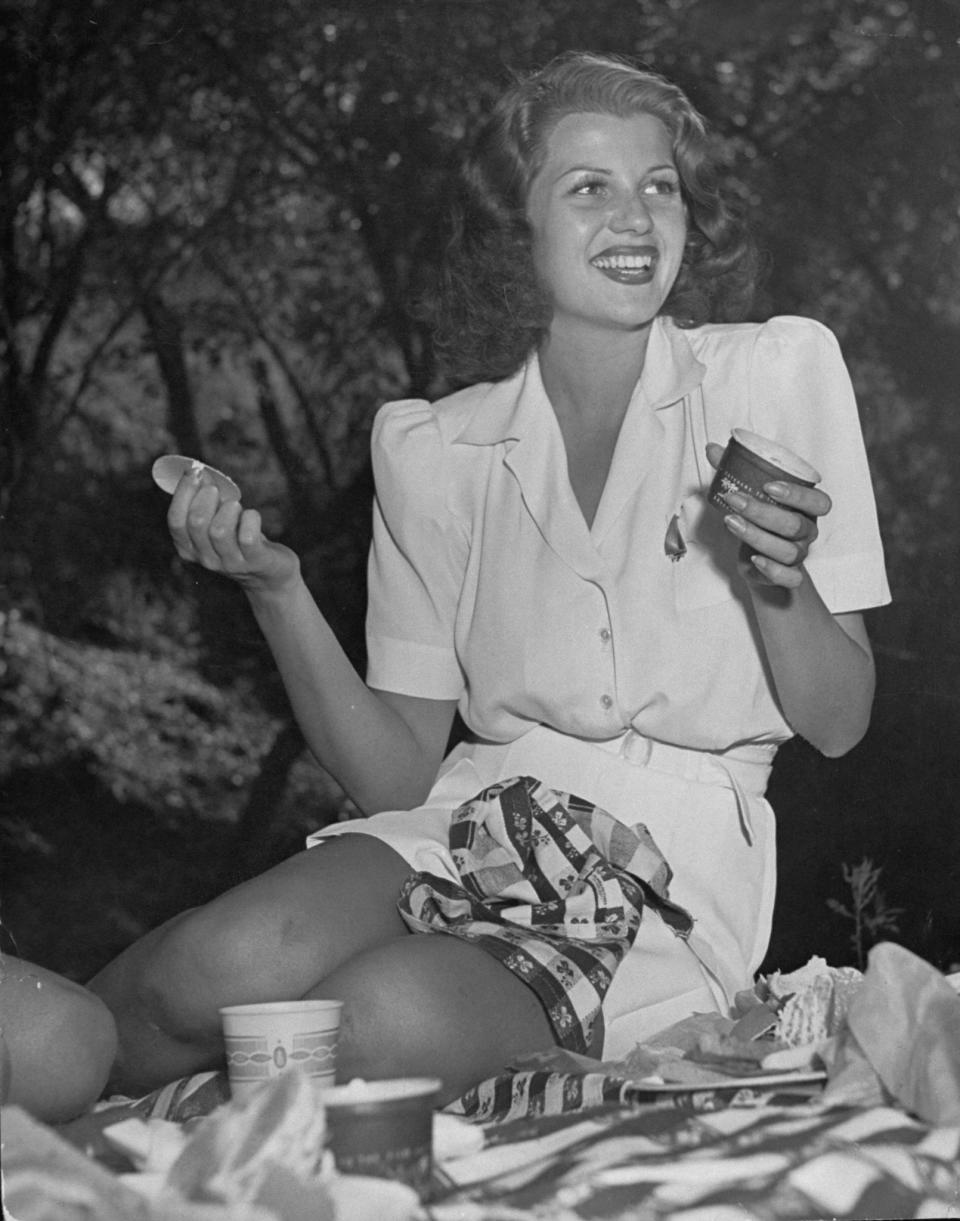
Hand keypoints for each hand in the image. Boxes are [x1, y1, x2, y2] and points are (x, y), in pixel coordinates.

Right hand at [167, 467, 299, 592]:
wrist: (269, 573)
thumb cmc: (240, 539)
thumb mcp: (218, 519)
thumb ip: (206, 498)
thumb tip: (197, 471)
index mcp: (189, 548)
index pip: (175, 521)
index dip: (183, 492)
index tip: (194, 471)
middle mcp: (206, 559)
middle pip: (196, 523)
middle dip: (206, 497)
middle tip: (217, 489)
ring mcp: (230, 563)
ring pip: (220, 531)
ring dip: (229, 509)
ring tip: (236, 505)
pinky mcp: (255, 561)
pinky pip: (248, 537)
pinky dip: (250, 518)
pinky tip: (252, 516)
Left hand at [705, 441, 830, 588]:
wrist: (759, 559)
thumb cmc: (760, 519)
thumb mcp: (749, 493)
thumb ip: (734, 471)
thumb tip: (713, 448)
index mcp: (807, 509)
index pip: (819, 501)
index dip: (797, 494)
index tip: (769, 486)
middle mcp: (807, 532)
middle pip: (794, 525)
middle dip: (762, 512)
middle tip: (734, 500)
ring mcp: (799, 554)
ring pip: (787, 551)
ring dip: (756, 536)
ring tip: (729, 522)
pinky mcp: (787, 575)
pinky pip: (789, 577)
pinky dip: (773, 570)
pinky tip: (754, 561)